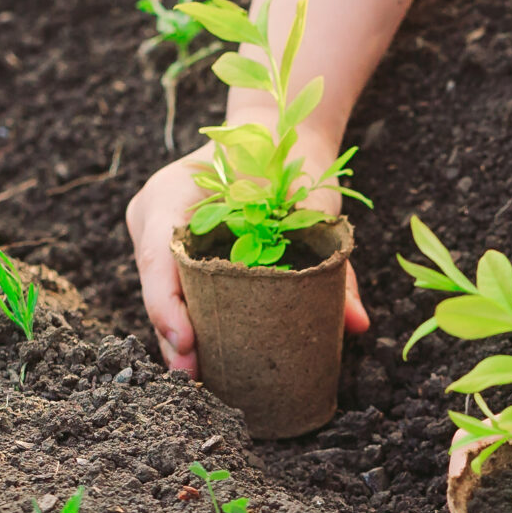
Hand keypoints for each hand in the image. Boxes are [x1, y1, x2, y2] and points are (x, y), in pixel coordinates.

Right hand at [125, 144, 369, 376]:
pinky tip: (204, 358)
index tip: (188, 344)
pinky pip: (173, 289)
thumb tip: (357, 324)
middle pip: (154, 284)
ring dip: (177, 336)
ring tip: (200, 377)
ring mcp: (156, 232)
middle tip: (195, 378)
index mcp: (174, 191)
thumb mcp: (310, 207)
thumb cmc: (289, 163)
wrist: (278, 134)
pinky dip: (187, 321)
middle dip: (171, 336)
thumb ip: (335, 263)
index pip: (159, 255)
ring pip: (159, 292)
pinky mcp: (170, 249)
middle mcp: (155, 213)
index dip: (167, 304)